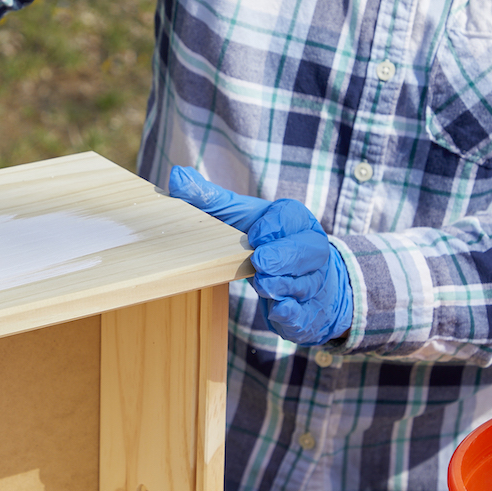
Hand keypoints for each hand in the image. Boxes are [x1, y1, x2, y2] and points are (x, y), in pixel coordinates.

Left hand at [169, 166, 352, 344]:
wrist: (294, 277)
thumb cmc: (261, 241)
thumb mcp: (236, 218)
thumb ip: (209, 200)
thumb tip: (178, 176)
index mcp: (295, 221)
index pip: (292, 217)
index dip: (275, 227)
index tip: (255, 237)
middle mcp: (311, 250)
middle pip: (308, 251)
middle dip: (284, 257)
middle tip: (261, 263)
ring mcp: (314, 282)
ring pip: (307, 284)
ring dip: (285, 286)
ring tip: (264, 286)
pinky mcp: (309, 313)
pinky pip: (306, 314)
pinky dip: (293, 314)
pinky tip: (280, 311)